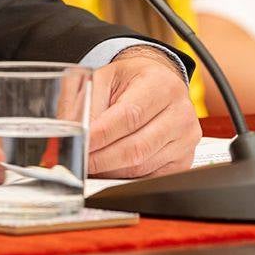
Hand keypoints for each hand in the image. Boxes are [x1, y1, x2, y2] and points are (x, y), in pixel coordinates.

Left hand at [87, 46, 200, 177]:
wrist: (158, 83)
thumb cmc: (130, 81)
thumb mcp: (104, 78)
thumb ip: (85, 102)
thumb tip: (69, 132)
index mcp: (161, 85)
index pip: (129, 116)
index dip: (102, 135)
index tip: (80, 145)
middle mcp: (180, 113)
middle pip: (136, 147)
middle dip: (101, 159)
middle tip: (78, 161)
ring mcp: (185, 139)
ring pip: (141, 166)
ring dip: (110, 170)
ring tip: (90, 164)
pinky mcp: (183, 160)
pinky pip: (149, 177)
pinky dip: (124, 177)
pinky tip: (110, 168)